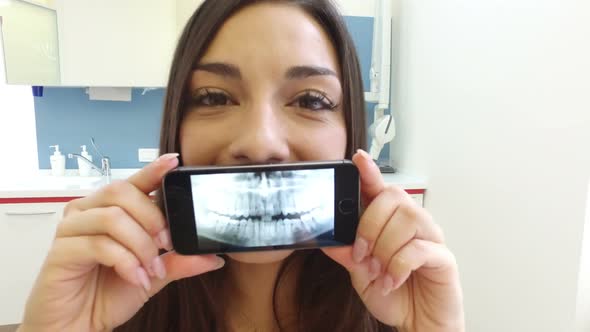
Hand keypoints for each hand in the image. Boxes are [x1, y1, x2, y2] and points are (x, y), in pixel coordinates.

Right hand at [18, 154, 224, 331]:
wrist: (78, 324)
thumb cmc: (108, 294)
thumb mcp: (153, 275)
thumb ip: (179, 261)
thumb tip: (213, 257)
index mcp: (109, 209)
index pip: (133, 181)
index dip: (153, 169)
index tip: (174, 162)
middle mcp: (87, 211)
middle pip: (123, 192)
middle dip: (153, 219)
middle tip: (167, 246)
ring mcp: (71, 229)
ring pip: (113, 218)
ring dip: (141, 246)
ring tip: (151, 271)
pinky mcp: (61, 250)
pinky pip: (100, 245)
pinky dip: (126, 263)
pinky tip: (136, 278)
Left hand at [322, 150, 464, 331]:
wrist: (417, 323)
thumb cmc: (394, 293)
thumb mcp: (360, 273)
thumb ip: (347, 253)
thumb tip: (327, 237)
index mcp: (391, 222)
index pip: (380, 189)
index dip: (369, 172)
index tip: (357, 158)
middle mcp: (413, 223)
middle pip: (393, 197)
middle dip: (369, 225)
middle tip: (362, 255)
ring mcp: (431, 238)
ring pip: (407, 219)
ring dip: (385, 247)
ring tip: (379, 272)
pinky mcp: (443, 258)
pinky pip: (419, 248)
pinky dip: (398, 265)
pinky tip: (392, 280)